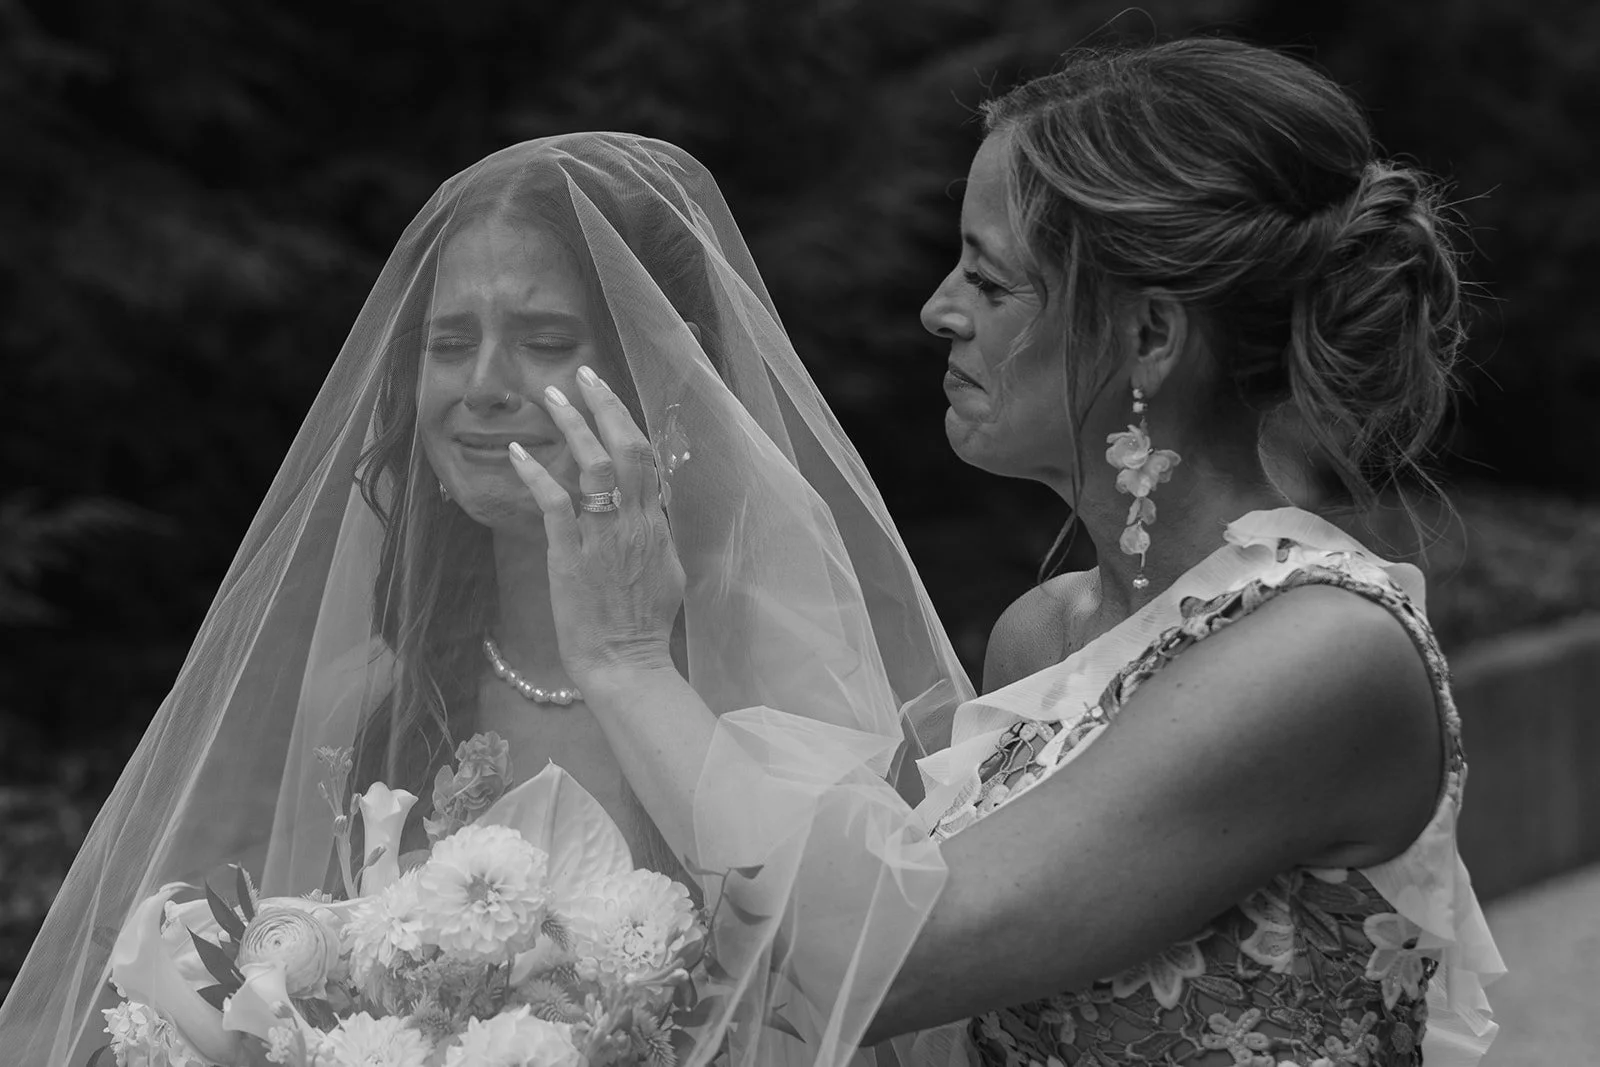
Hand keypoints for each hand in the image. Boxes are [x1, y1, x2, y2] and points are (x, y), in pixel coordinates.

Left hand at [508, 366, 684, 684]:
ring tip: (553, 395)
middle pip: (627, 448)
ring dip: (573, 425)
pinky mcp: (572, 554)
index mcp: (656, 525)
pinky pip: (555, 502)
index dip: (628, 421)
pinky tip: (519, 451)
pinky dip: (536, 473)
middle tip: (585, 373)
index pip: (647, 459)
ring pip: (594, 464)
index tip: (609, 395)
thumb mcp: (666, 573)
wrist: (627, 663)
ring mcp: (603, 536)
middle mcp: (634, 522)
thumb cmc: (644, 626)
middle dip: (606, 405)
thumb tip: (650, 509)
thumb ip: (656, 535)